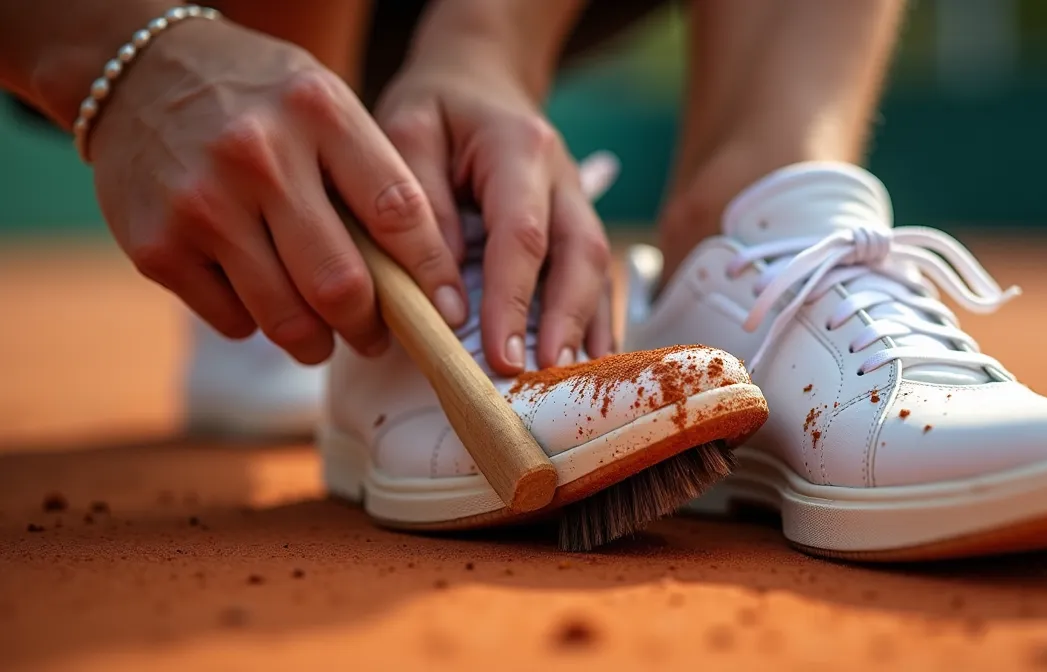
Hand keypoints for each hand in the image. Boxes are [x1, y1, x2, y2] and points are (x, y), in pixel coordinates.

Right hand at [89, 19, 463, 363]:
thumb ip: (371, 175)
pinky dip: (256, 324)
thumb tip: (423, 280)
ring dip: (317, 342)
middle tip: (377, 336)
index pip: (396, 212)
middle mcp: (259, 155)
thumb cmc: (260, 101)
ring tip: (326, 337)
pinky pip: (233, 321)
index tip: (447, 311)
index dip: (430, 275)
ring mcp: (202, 204)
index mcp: (318, 113)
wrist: (139, 73)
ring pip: (286, 317)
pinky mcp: (157, 247)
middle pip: (341, 283)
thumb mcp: (324, 104)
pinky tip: (261, 298)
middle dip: (370, 327)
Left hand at [374, 43, 612, 374]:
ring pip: (597, 269)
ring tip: (572, 386)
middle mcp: (562, 177)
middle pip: (580, 254)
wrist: (476, 80)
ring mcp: (578, 201)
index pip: (522, 234)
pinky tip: (586, 364)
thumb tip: (443, 294)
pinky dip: (591, 322)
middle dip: (566, 322)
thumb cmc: (434, 109)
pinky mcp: (577, 225)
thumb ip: (419, 204)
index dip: (514, 300)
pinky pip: (593, 277)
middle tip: (545, 379)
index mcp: (520, 147)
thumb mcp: (405, 131)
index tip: (502, 356)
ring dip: (586, 329)